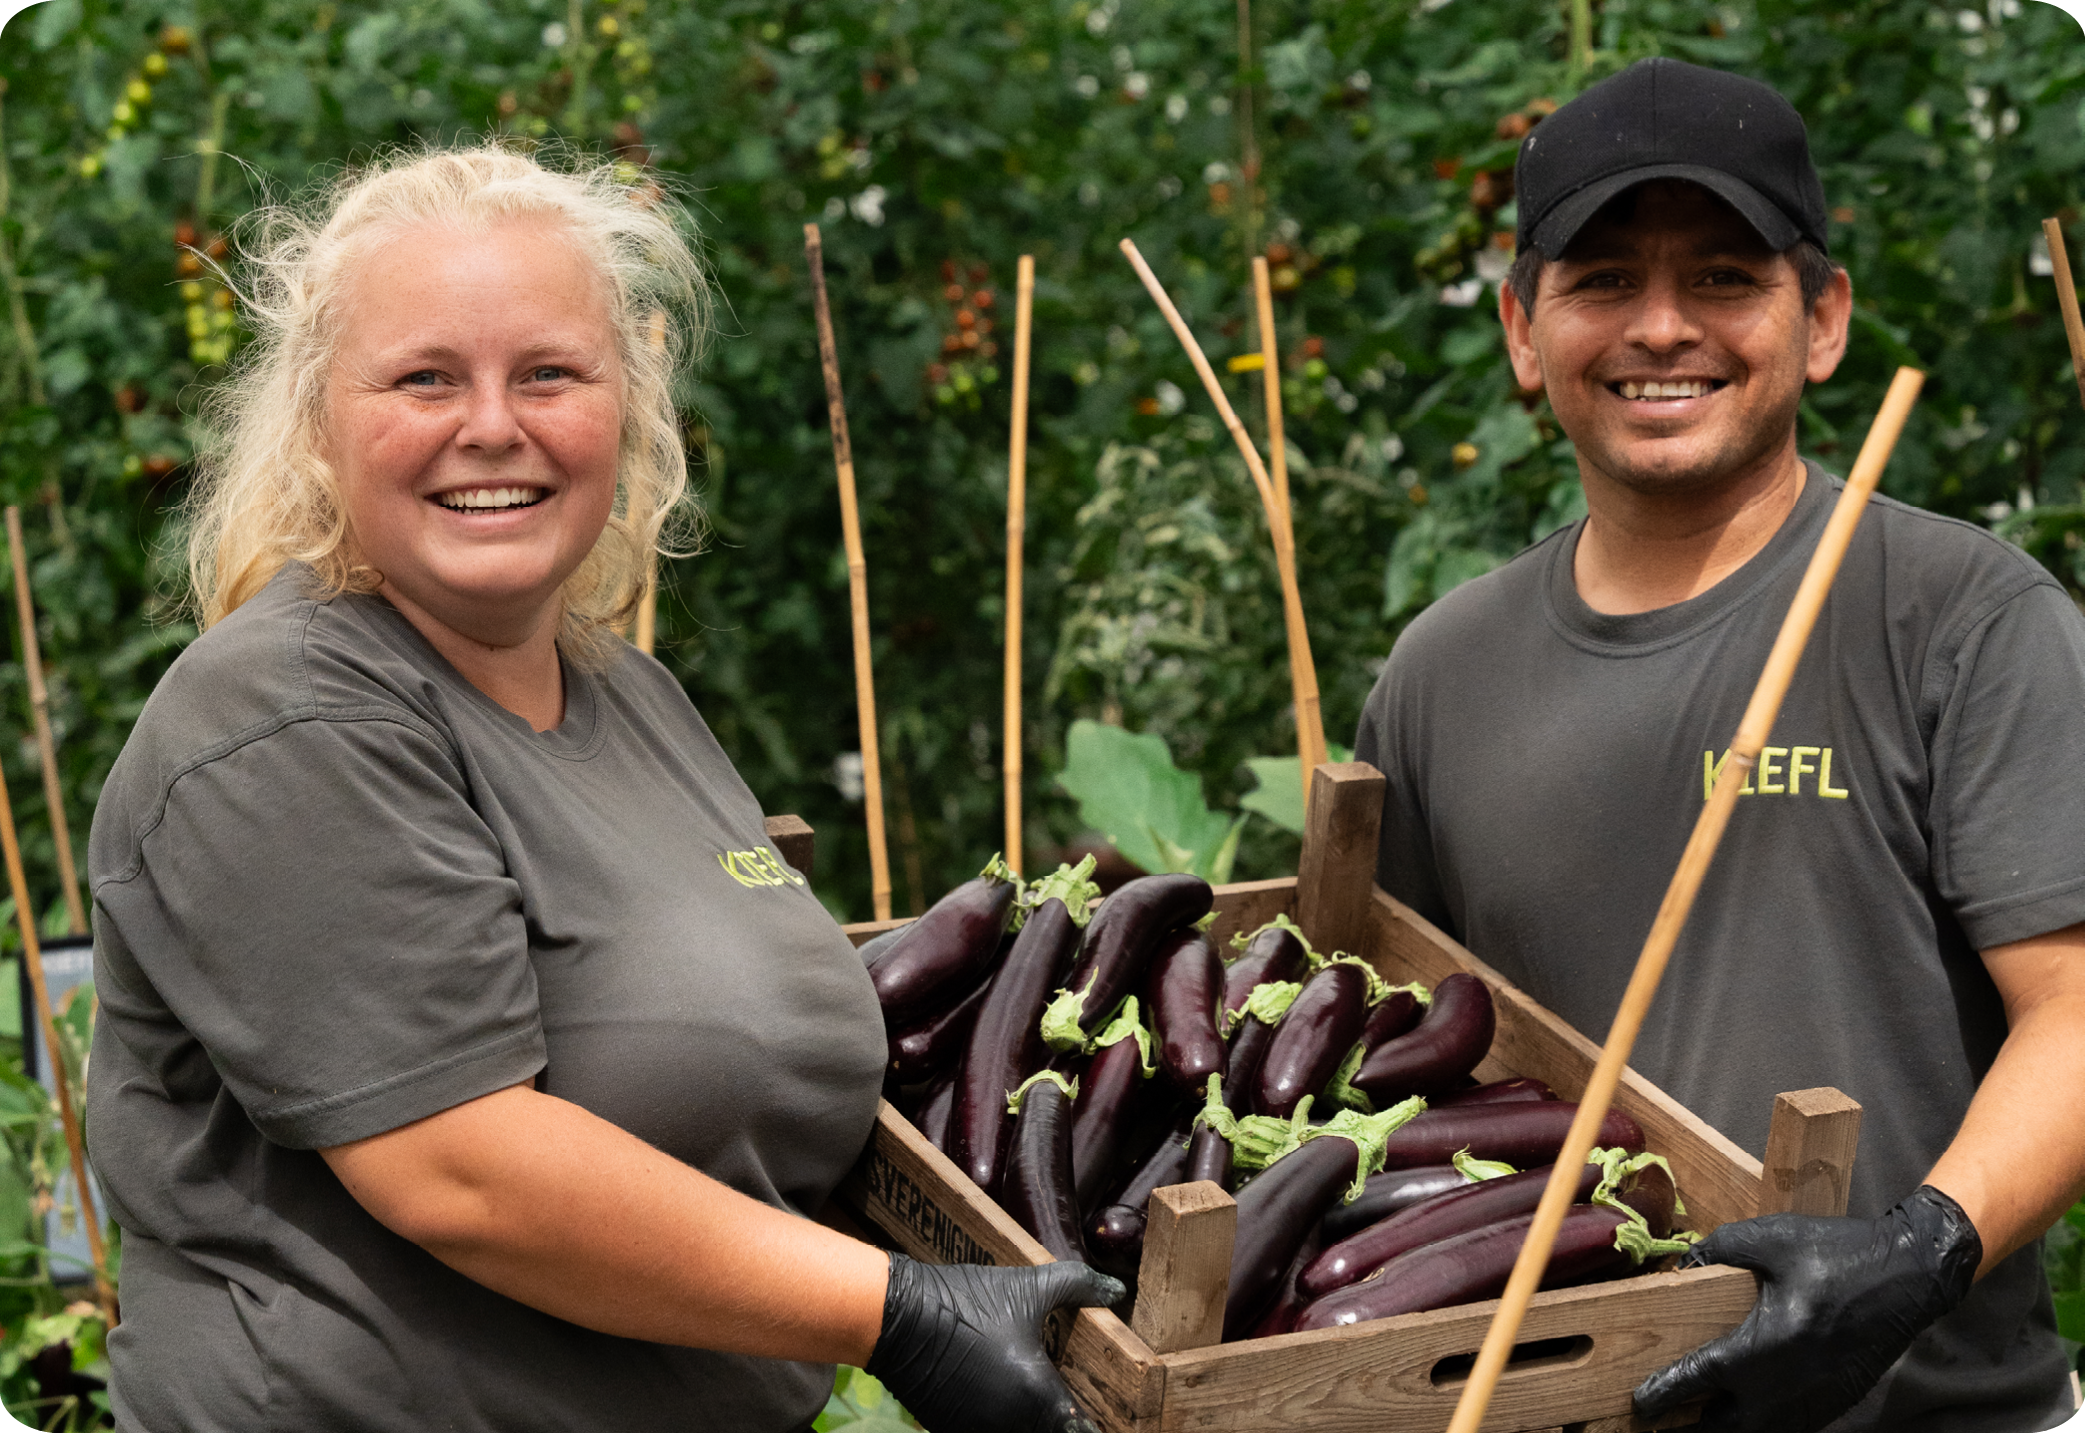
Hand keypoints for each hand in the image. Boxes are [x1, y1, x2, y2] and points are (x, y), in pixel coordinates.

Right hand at [864, 1254, 1125, 1432]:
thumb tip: (1116, 1291)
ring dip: (1030, 1423)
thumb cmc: (966, 1300)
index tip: (1108, 1418)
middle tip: (1071, 1405)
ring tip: (1033, 1398)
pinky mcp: (951, 1432)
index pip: (1082, 1432)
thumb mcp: (1027, 1287)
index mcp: (1037, 1393)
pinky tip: (1000, 1400)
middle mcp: (1011, 1424)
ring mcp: (978, 1432)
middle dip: (1061, 1423)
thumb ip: (1078, 1287)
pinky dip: (1001, 1424)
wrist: (897, 1315)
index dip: (1094, 1427)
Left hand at [1633, 1185, 1979, 1432]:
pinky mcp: (1835, 1403)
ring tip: (1697, 1416)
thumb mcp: (1772, 1238)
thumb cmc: (1840, 1254)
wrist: (1909, 1277)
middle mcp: (1786, 1384)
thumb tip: (1680, 1266)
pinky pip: (1788, 1425)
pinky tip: (1745, 1408)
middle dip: (1690, 1425)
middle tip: (1662, 1417)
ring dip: (1725, 1426)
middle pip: (1724, 1425)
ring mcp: (1814, 1399)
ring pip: (1757, 1431)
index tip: (1639, 1402)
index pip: (1699, 1379)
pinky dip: (1761, 1422)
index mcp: (1765, 1345)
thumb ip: (1719, 1250)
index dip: (1664, 1393)